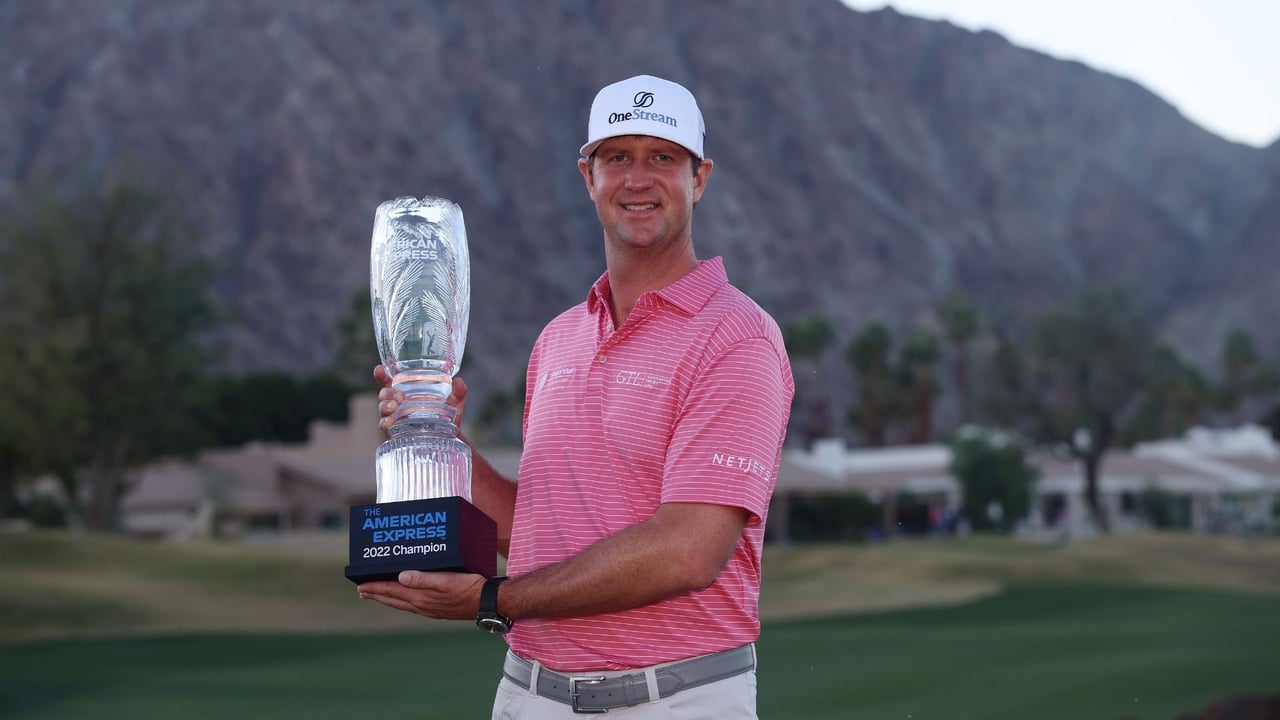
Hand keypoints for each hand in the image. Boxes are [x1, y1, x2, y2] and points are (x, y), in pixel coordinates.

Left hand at [357, 570, 485, 619]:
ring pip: (402, 604)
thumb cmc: (469, 588)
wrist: (488, 602)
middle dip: (377, 594)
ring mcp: (430, 609)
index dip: (376, 588)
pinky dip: (402, 601)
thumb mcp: (446, 580)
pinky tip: (406, 599)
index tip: (361, 586)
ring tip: (378, 595)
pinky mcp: (438, 609)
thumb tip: (400, 576)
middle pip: (394, 599)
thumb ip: (423, 579)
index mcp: (422, 598)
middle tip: (363, 592)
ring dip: (388, 598)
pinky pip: (413, 606)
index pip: (392, 591)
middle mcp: (423, 606)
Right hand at [374, 364, 468, 433]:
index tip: (379, 369)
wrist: (449, 440)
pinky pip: (384, 426)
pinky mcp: (396, 432)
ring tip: (394, 406)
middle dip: (387, 392)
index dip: (382, 375)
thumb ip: (458, 392)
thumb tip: (458, 382)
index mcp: (408, 393)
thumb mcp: (455, 403)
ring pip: (382, 409)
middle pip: (384, 394)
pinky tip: (389, 422)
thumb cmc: (448, 417)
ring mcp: (396, 418)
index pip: (391, 381)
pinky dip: (385, 423)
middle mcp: (399, 404)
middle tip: (399, 396)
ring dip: (385, 406)